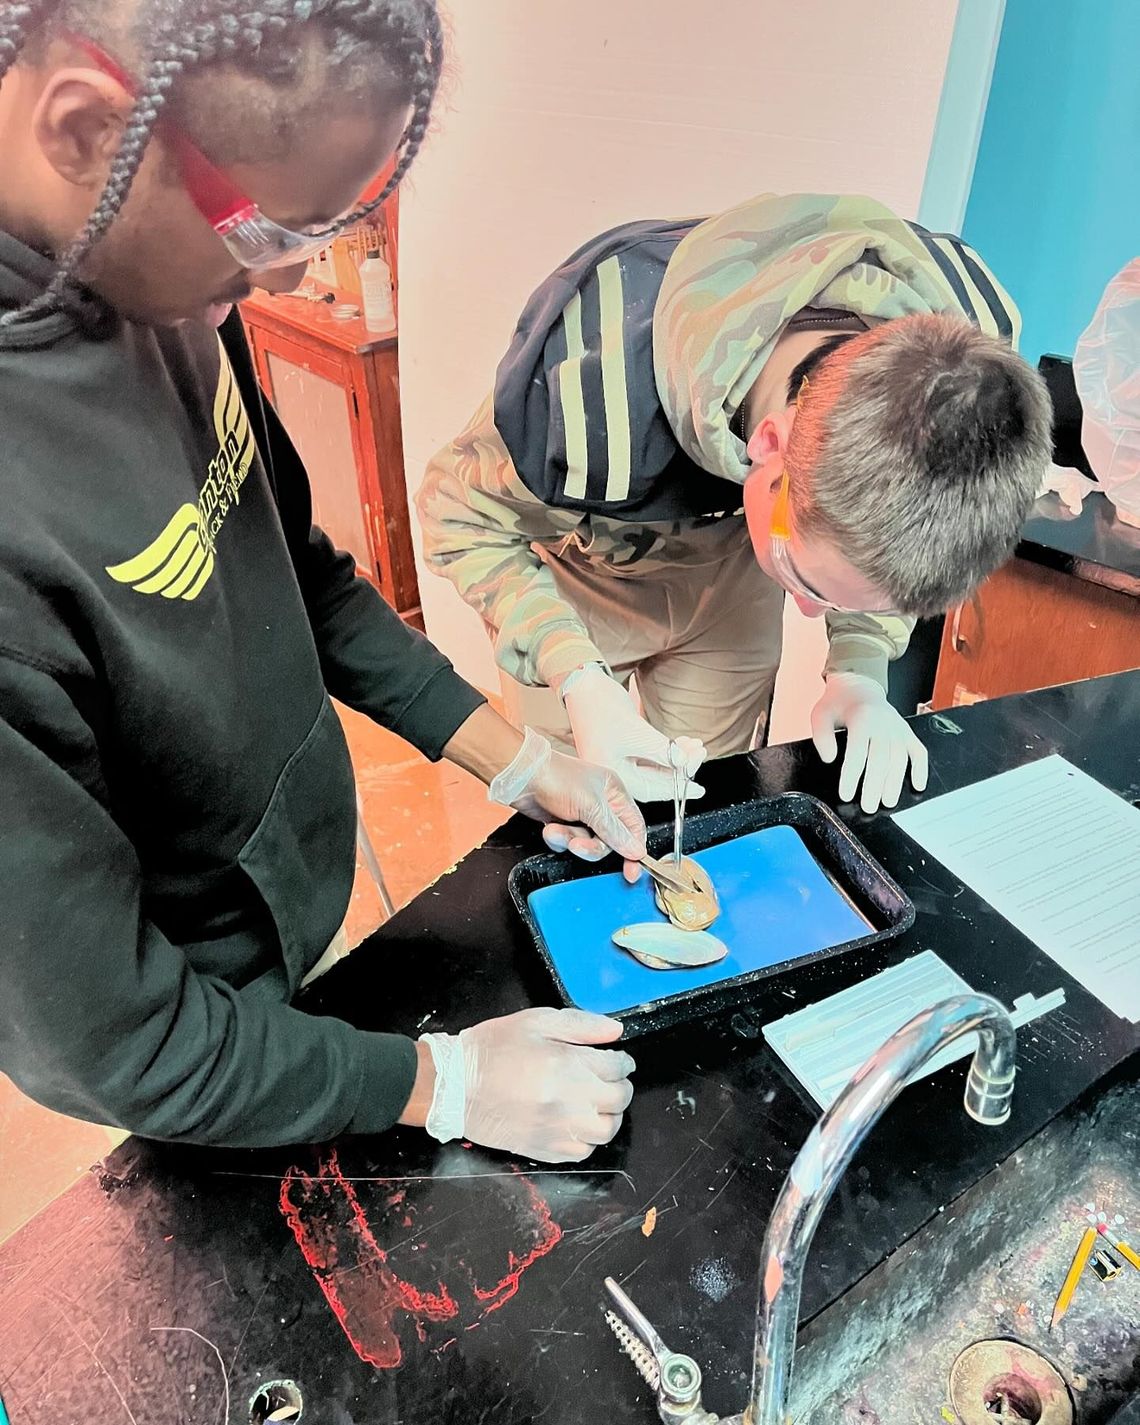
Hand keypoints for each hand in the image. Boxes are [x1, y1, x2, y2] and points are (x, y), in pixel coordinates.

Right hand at [421, 1008, 635, 1161]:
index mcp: (568, 1066)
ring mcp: (558, 1130)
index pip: (617, 1067)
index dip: (622, 1061)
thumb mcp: (536, 1021)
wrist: (455, 1086)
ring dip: (609, 1115)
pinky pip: (583, 1152)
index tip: (617, 1059)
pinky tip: (578, 1124)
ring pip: (606, 1131)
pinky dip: (589, 1138)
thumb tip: (616, 1033)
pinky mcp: (545, 1150)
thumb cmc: (493, 1048)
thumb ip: (580, 1025)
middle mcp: (569, 1102)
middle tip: (610, 1079)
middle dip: (620, 1087)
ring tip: (597, 1103)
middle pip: (618, 1101)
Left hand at [489, 726, 646, 867]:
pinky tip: (550, 827)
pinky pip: (569, 842)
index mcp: (614, 793)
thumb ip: (614, 831)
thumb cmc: (556, 778)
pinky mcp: (564, 822)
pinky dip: (558, 838)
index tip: (631, 871)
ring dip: (570, 840)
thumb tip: (635, 849)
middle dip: (591, 846)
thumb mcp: (591, 806)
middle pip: (609, 840)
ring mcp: (582, 814)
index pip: (634, 826)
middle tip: (577, 846)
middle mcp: (601, 804)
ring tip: (556, 830)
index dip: (634, 849)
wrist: (521, 777)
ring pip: (587, 843)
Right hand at [561, 664, 705, 802]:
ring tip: (695, 745)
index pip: (652, 789)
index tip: (698, 787)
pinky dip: (667, 749)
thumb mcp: (637, 732)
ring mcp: (619, 758)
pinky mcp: (624, 746)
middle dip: (681, 767)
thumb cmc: (603, 708)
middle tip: (700, 754)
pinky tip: (682, 742)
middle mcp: (615, 771)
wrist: (584, 684)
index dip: (678, 788)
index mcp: (612, 774)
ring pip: (656, 766)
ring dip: (677, 756)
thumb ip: (662, 751)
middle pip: (656, 779)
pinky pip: (651, 754)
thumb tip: (685, 764)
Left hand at [811, 673, 928, 813]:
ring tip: (887, 802)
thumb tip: (829, 758)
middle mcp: (883, 723)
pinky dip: (920, 769)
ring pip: (900, 759)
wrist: (859, 686)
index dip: (852, 776)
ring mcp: (898, 728)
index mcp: (861, 718)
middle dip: (875, 786)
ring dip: (895, 783)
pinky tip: (917, 786)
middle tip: (868, 807)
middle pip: (881, 760)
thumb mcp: (820, 714)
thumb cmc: (838, 704)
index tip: (846, 794)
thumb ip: (821, 736)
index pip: (858, 753)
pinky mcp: (907, 733)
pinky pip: (918, 752)